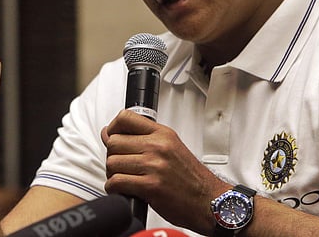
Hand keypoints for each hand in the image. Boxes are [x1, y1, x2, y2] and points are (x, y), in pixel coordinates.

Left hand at [102, 110, 228, 233]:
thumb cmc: (190, 178)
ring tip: (123, 178)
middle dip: (112, 155)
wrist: (207, 200)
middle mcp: (158, 146)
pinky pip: (116, 182)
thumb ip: (144, 139)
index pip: (126, 118)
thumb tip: (110, 134)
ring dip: (113, 174)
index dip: (113, 127)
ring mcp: (154, 165)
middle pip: (114, 142)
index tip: (112, 136)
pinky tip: (124, 189)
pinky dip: (114, 188)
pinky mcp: (150, 186)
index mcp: (163, 134)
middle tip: (121, 165)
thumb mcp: (171, 148)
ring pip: (112, 162)